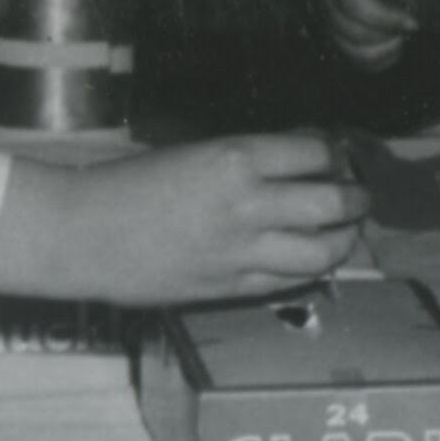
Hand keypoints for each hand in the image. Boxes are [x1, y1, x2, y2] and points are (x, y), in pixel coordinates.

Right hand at [66, 131, 367, 305]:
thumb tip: (298, 160)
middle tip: (359, 196)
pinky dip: (309, 269)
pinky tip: (311, 261)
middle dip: (355, 198)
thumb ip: (245, 159)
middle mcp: (247, 204)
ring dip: (344, 241)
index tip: (338, 156)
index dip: (335, 154)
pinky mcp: (228, 288)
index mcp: (234, 157)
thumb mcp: (192, 152)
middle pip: (332, 203)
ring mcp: (240, 251)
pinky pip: (288, 281)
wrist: (80, 234)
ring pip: (321, 251)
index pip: (315, 152)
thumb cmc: (127, 184)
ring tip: (346, 233)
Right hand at [321, 0, 436, 70]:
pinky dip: (376, 61)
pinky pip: (352, 56)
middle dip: (384, 34)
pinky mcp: (343, 26)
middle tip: (412, 26)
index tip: (414, 23)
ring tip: (403, 37)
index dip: (382, 19)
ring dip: (380, 50)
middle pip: (345, 27)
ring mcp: (334, 8)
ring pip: (346, 47)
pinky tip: (397, 47)